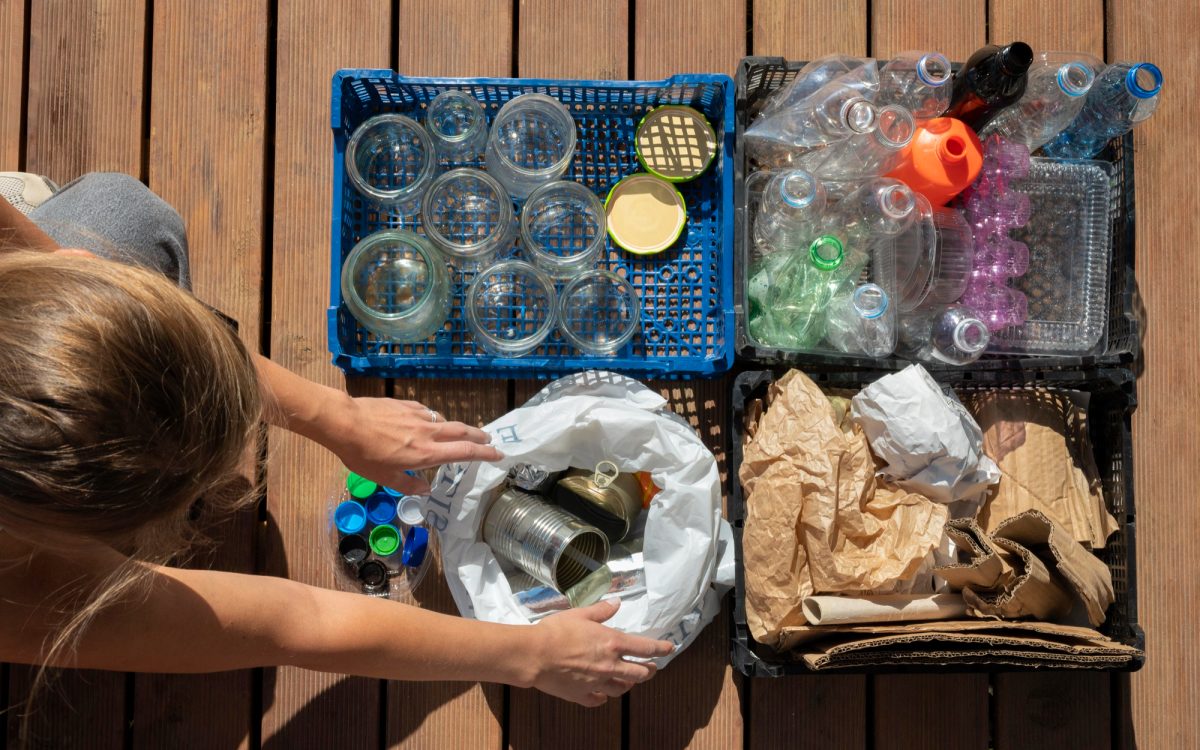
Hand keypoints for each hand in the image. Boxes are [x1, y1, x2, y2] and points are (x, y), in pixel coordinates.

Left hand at [324, 396, 502, 493]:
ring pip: (444, 420)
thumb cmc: (362, 454)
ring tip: (455, 433)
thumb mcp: (384, 478)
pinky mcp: (406, 404)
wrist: (344, 422)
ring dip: (455, 428)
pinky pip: (426, 413)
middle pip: (462, 431)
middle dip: (479, 435)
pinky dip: (433, 420)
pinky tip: (426, 422)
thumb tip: (426, 488)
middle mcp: (427, 432)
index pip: (464, 452)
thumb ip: (408, 483)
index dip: (485, 453)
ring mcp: (417, 415)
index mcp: (426, 453)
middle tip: (488, 439)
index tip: (498, 454)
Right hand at [526, 599, 674, 706]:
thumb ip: (601, 610)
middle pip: (639, 673)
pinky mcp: (583, 695)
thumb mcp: (581, 614)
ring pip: (622, 689)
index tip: (670, 648)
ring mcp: (598, 683)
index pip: (645, 648)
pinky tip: (602, 694)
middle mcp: (610, 666)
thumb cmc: (557, 631)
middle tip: (651, 667)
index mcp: (612, 643)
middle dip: (649, 670)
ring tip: (630, 680)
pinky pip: (599, 700)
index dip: (660, 649)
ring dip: (629, 684)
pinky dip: (603, 697)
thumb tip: (617, 602)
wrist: (535, 655)